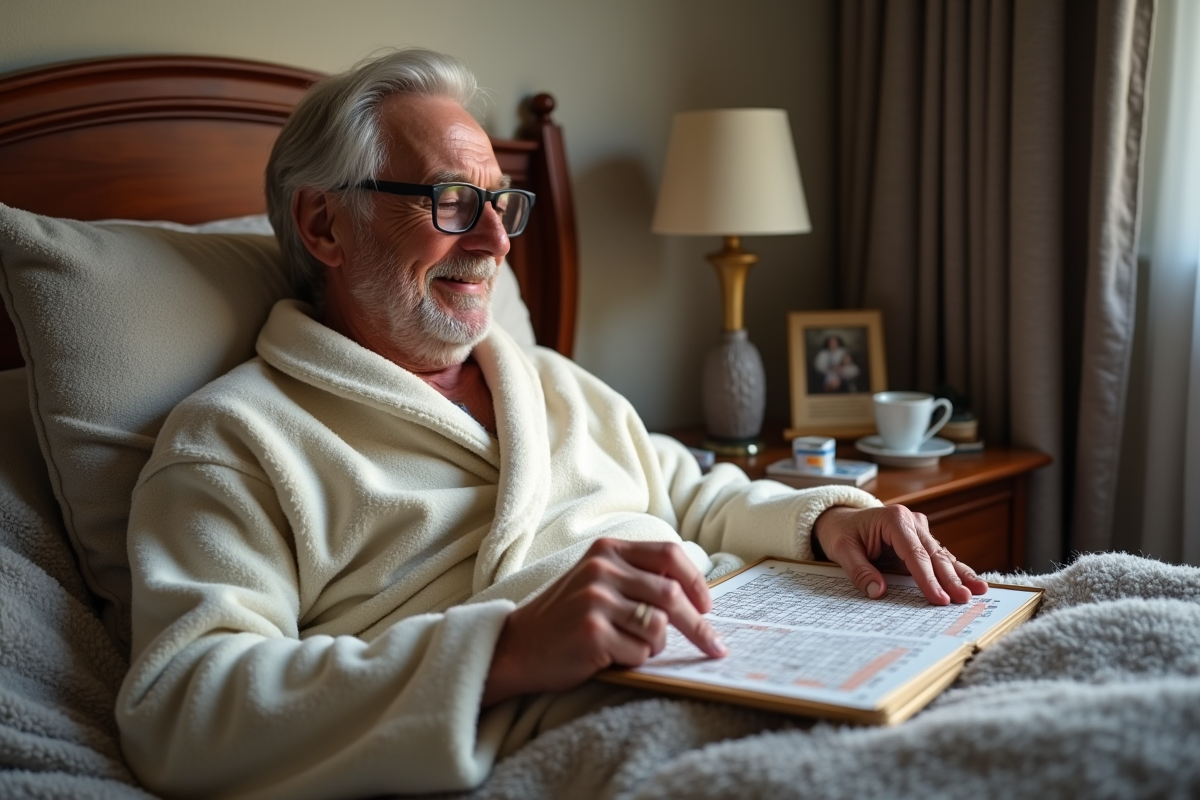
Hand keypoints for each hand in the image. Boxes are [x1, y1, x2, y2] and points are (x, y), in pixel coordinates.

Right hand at [482, 538, 726, 707]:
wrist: (515, 648)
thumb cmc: (564, 618)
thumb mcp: (596, 581)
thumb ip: (636, 577)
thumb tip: (694, 595)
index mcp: (607, 550)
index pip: (669, 555)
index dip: (697, 581)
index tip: (709, 606)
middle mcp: (601, 569)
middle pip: (672, 595)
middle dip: (698, 626)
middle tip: (714, 646)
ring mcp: (595, 600)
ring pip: (659, 627)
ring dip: (655, 646)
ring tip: (630, 648)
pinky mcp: (592, 633)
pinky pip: (639, 653)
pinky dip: (635, 661)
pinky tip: (610, 658)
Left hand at [813, 505, 988, 604]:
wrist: (840, 519)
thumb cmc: (841, 533)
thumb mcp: (842, 551)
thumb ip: (860, 571)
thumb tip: (878, 592)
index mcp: (893, 519)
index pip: (914, 553)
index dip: (928, 578)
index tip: (939, 598)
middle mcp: (911, 521)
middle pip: (934, 554)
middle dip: (950, 578)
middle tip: (964, 599)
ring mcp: (919, 528)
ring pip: (942, 554)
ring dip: (959, 574)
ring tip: (980, 590)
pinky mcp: (921, 538)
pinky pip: (939, 556)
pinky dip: (954, 570)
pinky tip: (971, 582)